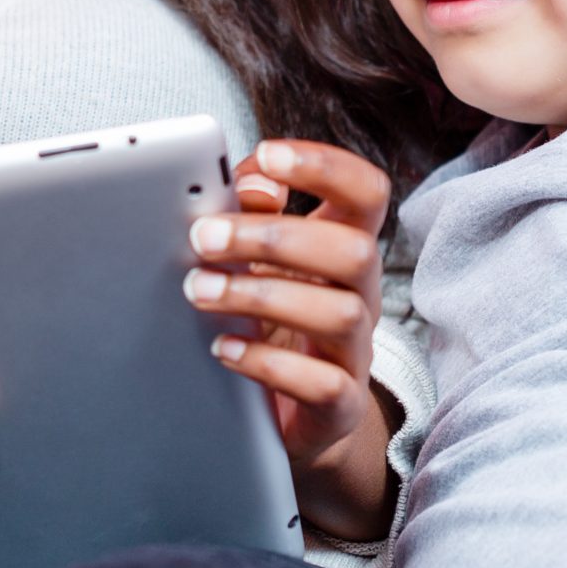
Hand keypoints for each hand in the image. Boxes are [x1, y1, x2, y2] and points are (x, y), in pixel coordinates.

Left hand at [185, 138, 395, 535]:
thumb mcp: (260, 260)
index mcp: (345, 245)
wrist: (292, 412)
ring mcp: (355, 351)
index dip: (327, 166)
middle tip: (203, 238)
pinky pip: (322, 384)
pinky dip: (267, 364)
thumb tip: (252, 183)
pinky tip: (223, 348)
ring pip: (339, 314)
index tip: (270, 154)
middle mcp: (361, 294)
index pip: (367, 191)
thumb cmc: (272, 319)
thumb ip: (252, 212)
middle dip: (275, 237)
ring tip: (199, 292)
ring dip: (261, 296)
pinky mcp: (338, 404)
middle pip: (354, 250)